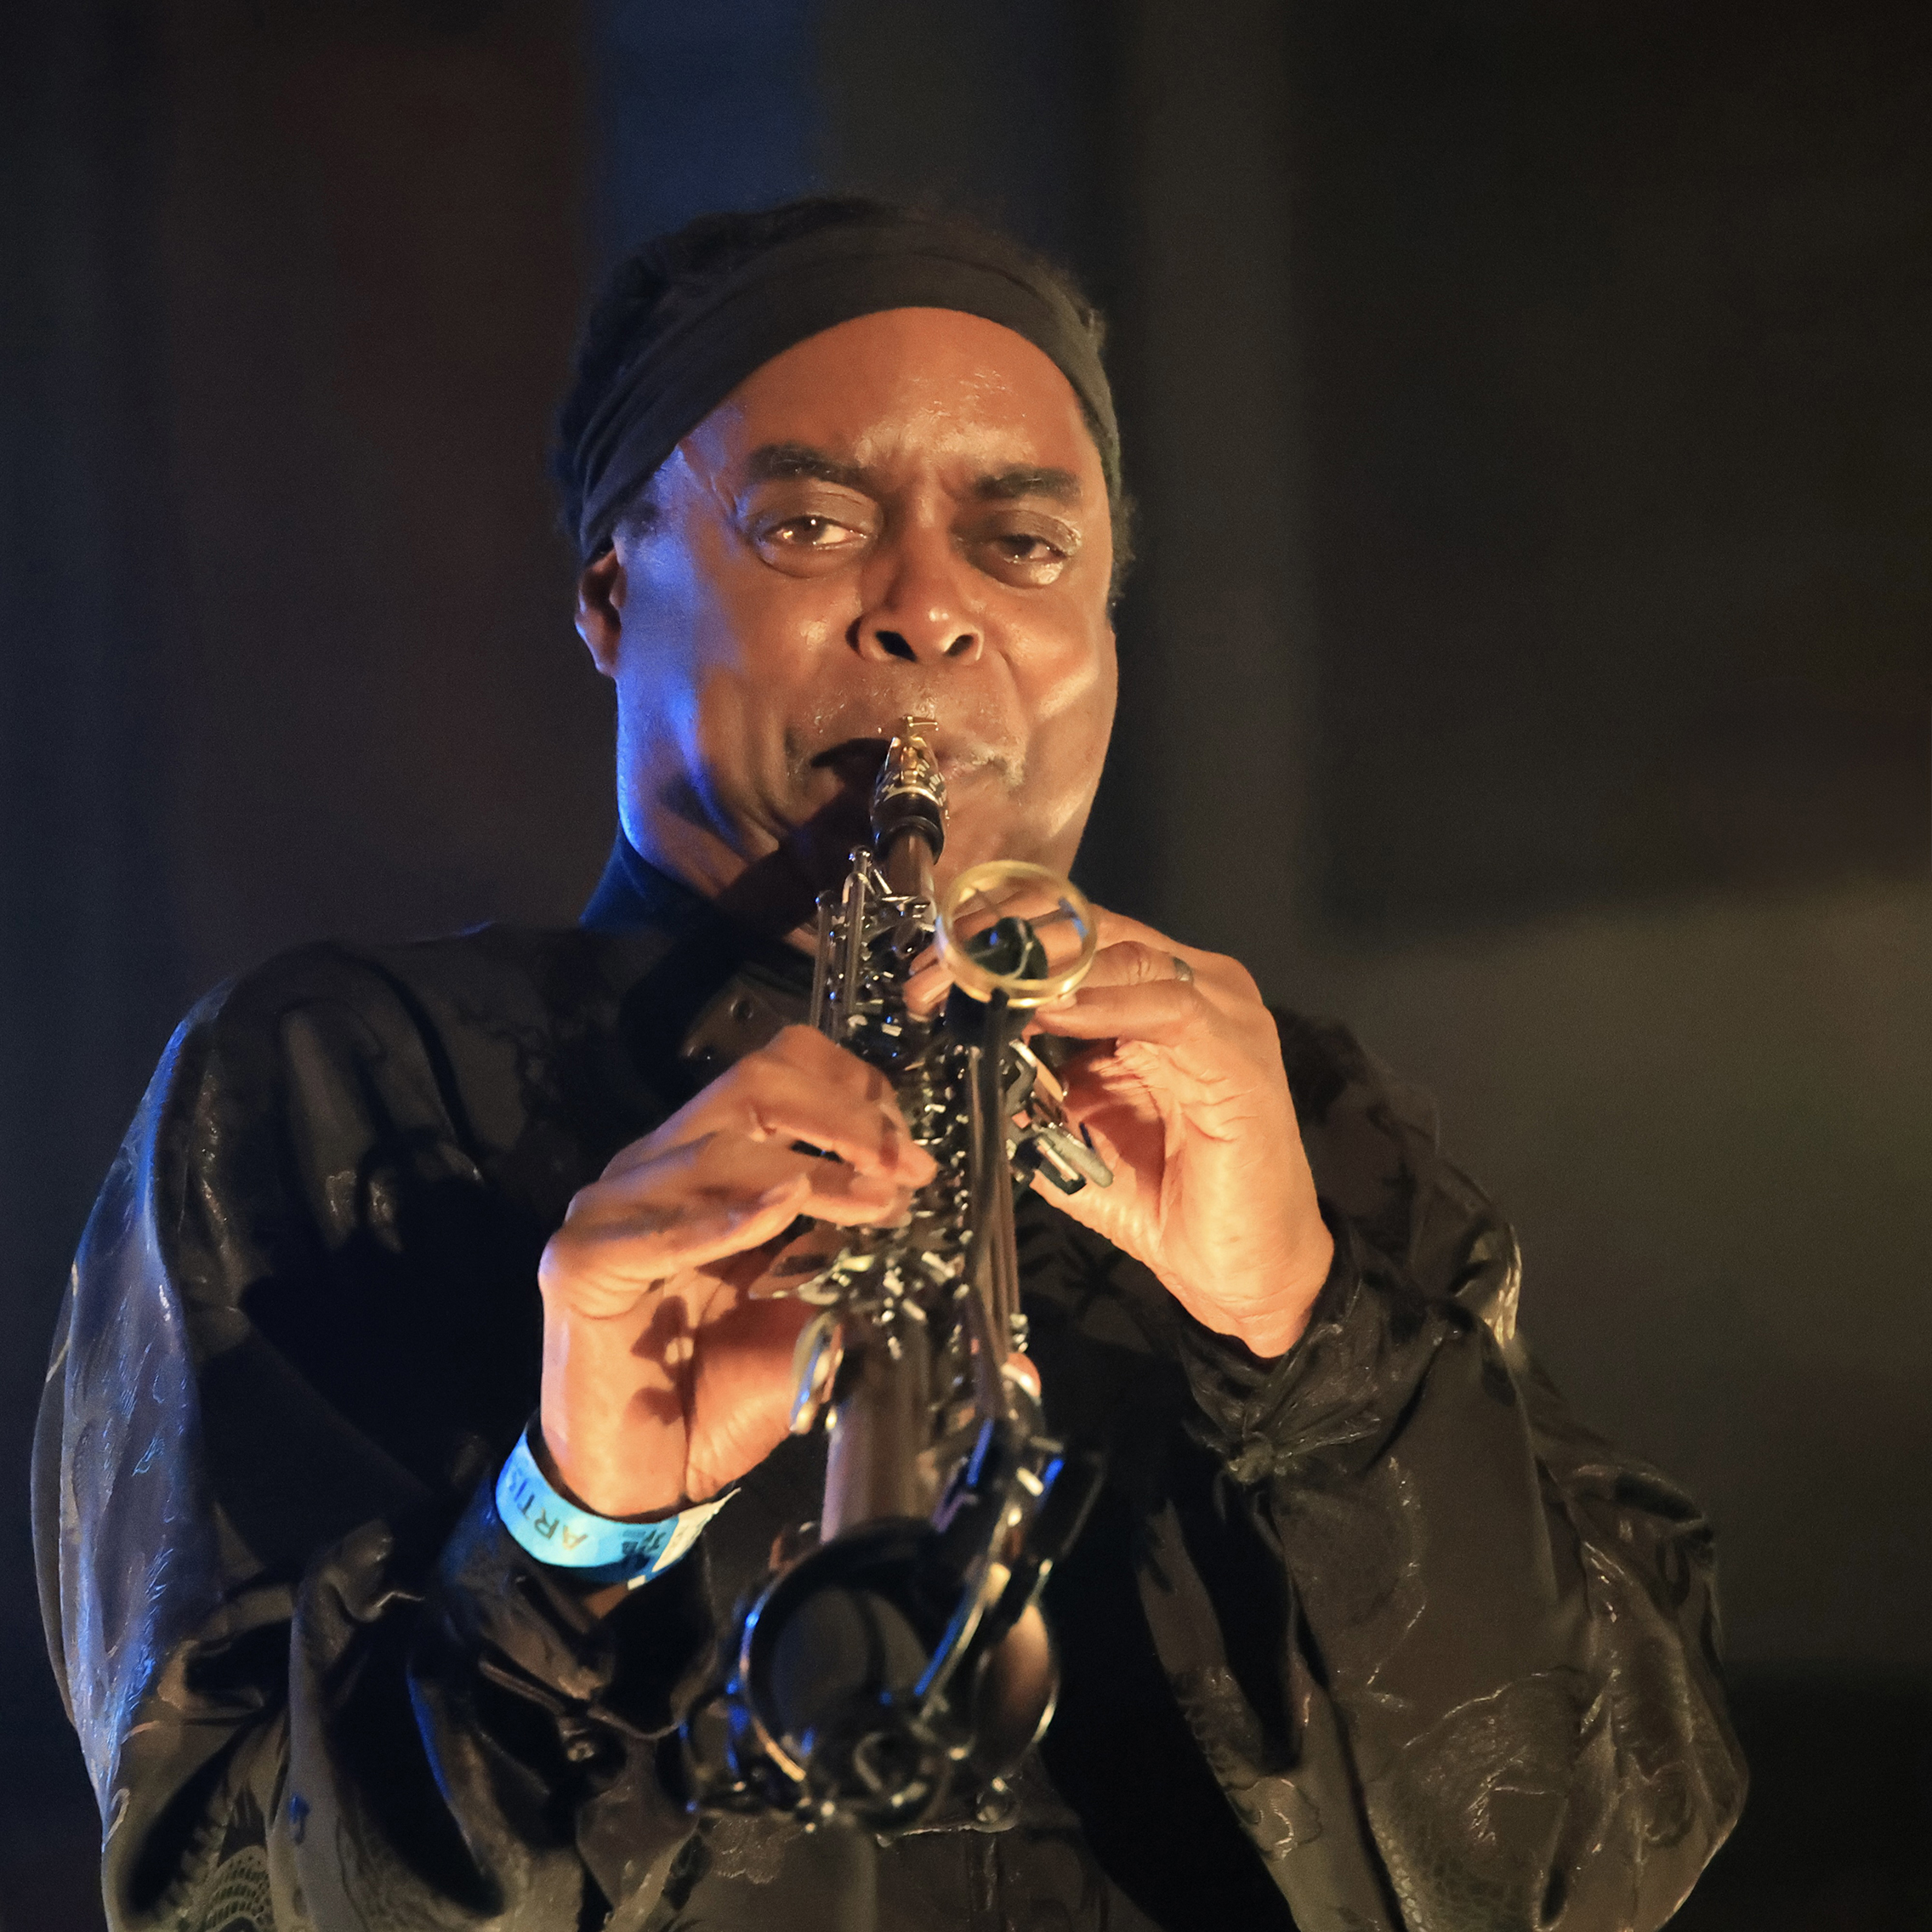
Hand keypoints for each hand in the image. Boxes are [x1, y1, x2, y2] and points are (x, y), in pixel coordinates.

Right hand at [535, 1026, 936, 1519]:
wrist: (642, 1478)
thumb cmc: (720, 1394)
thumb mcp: (811, 1313)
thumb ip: (852, 1259)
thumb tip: (922, 1220)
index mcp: (710, 1161)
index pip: (780, 1071)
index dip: (854, 1091)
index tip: (913, 1148)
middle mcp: (659, 1165)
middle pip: (753, 1081)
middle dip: (843, 1114)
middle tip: (906, 1165)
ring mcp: (613, 1206)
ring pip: (717, 1145)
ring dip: (813, 1171)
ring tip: (876, 1204)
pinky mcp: (583, 1262)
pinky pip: (661, 1228)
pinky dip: (730, 1215)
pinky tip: (785, 1207)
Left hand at [912, 908, 1331, 1357]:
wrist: (1241, 1270)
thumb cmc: (1164, 1201)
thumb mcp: (1070, 1134)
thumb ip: (1025, 1086)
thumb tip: (958, 1053)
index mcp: (1147, 995)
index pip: (1070, 934)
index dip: (997, 941)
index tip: (932, 969)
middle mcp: (1188, 984)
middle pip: (1092, 926)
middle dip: (1007, 945)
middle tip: (942, 973)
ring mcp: (1220, 1011)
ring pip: (1125, 951)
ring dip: (1043, 968)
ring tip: (982, 986)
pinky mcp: (1237, 1050)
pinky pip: (1166, 1005)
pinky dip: (1104, 1002)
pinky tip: (1049, 1011)